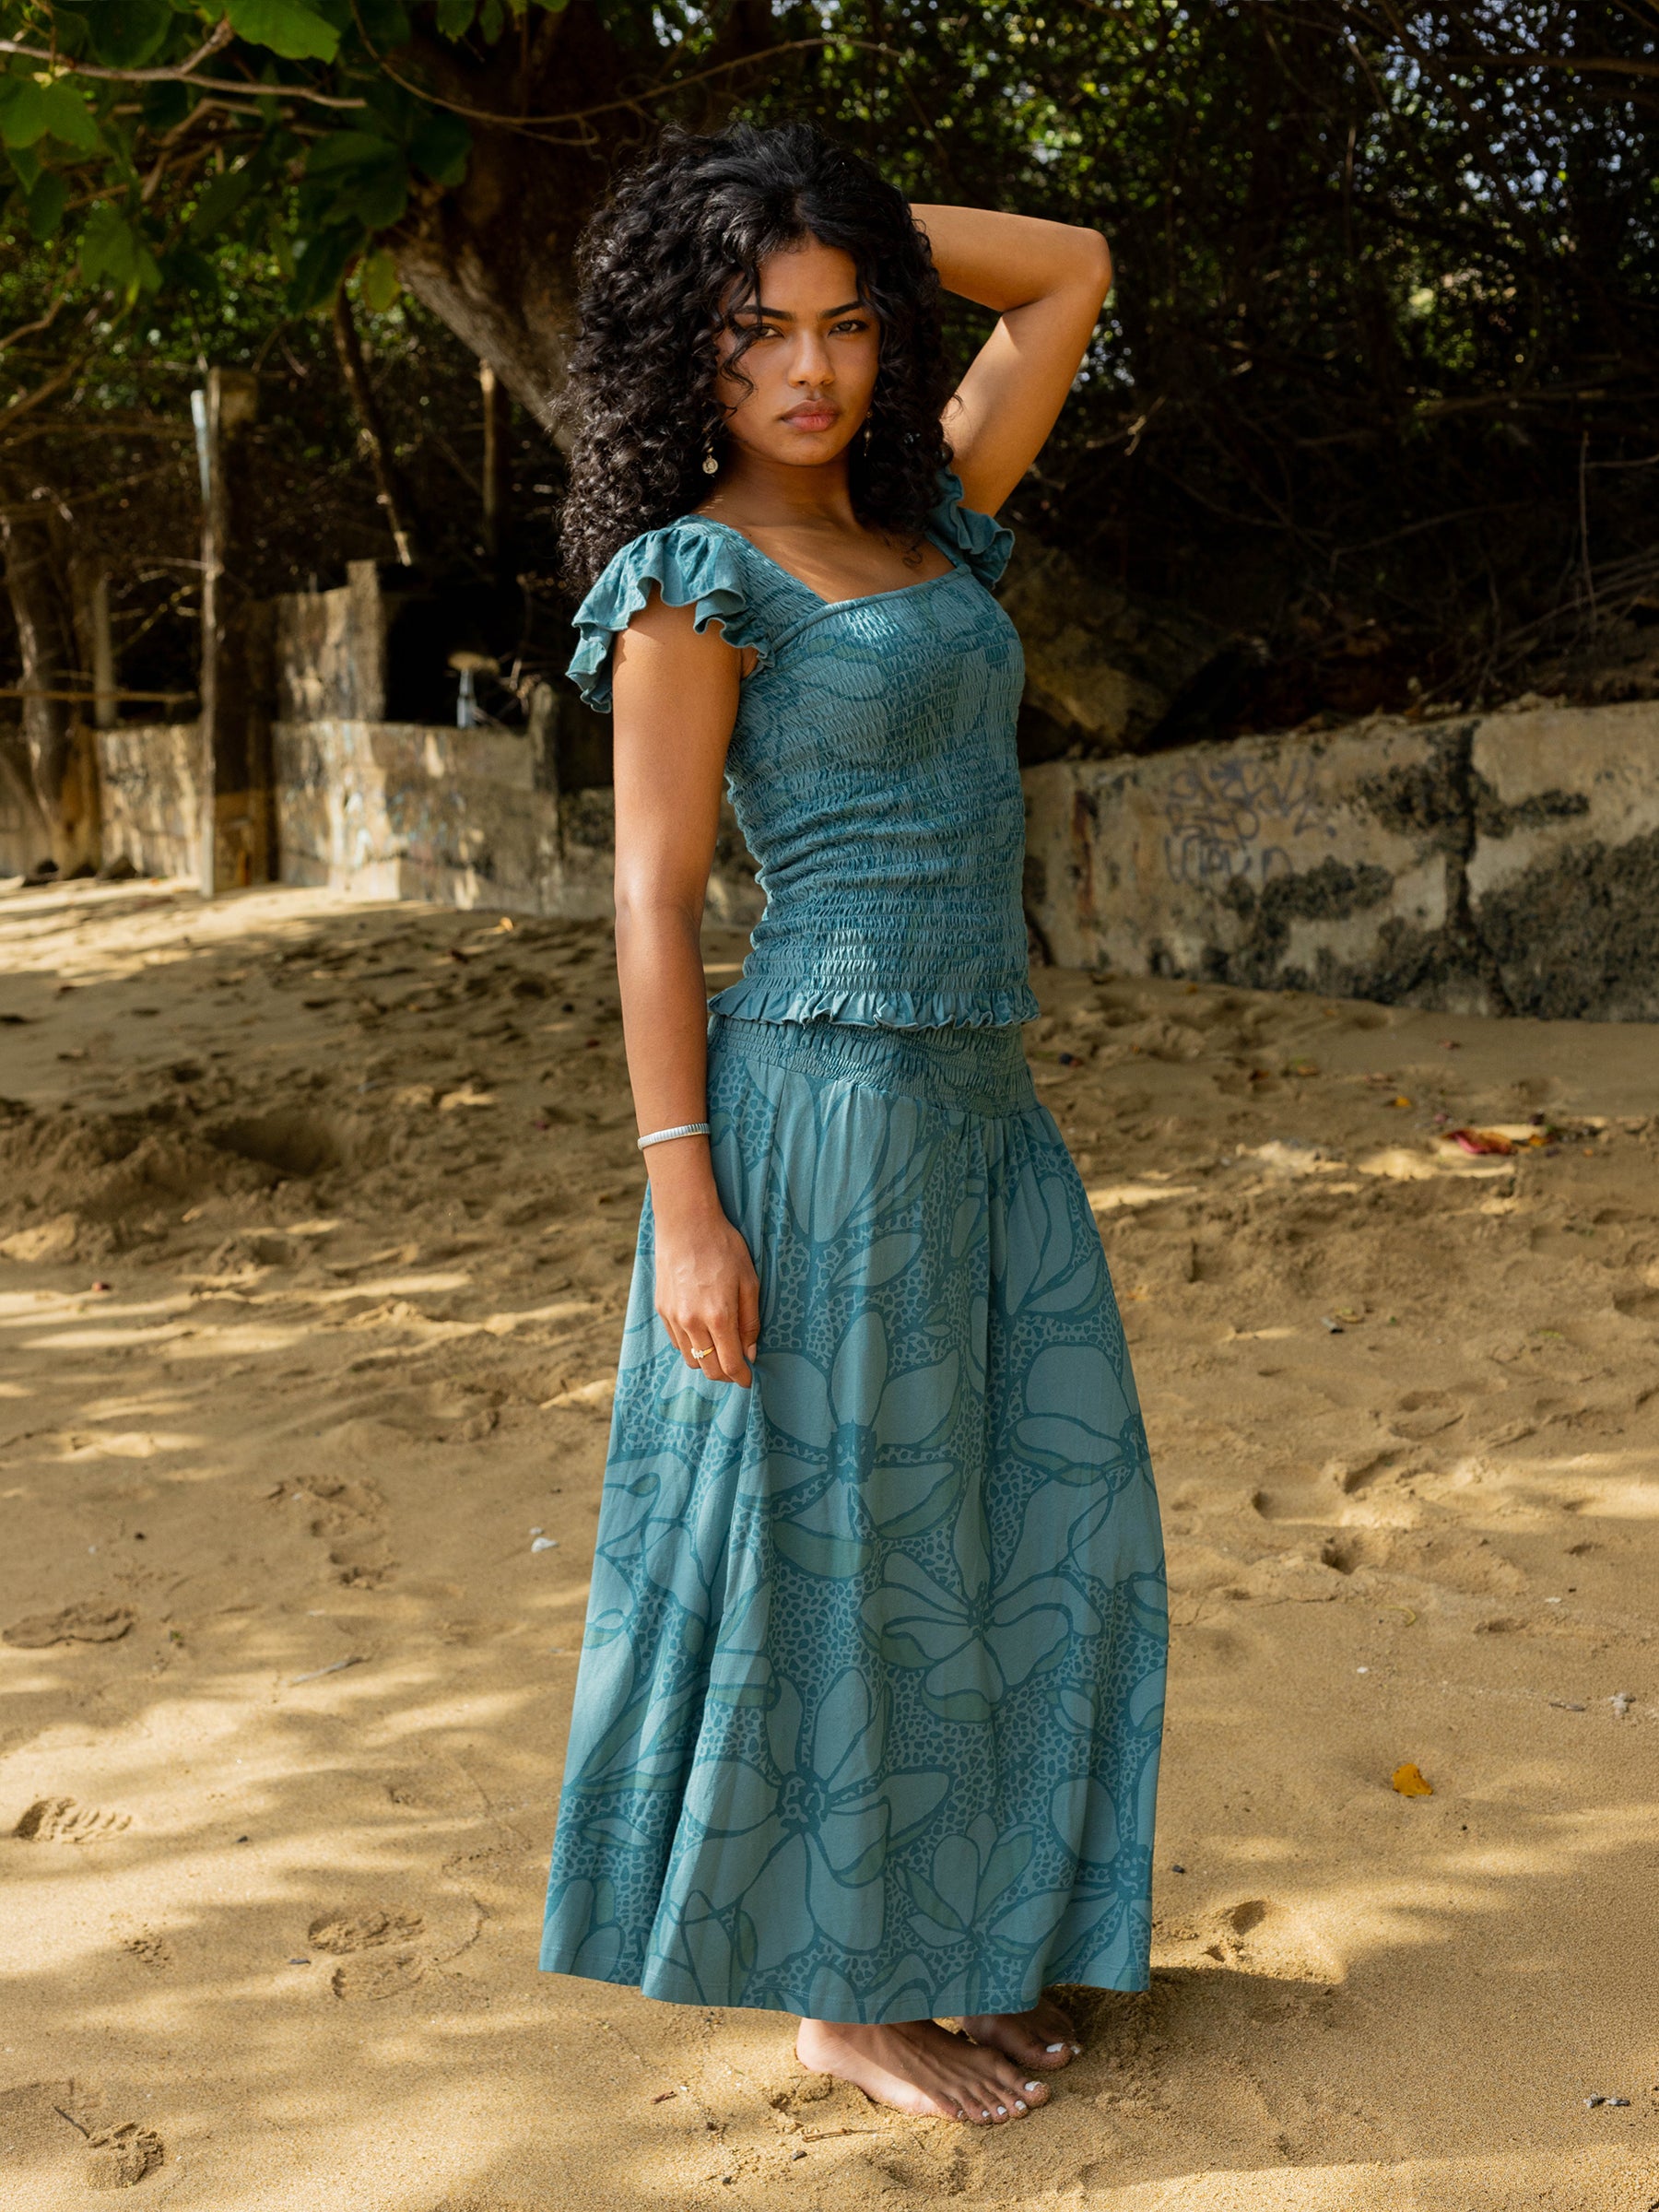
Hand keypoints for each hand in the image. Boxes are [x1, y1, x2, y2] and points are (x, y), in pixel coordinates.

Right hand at [652, 1178, 759, 1387]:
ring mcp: (673, 1318)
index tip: (749, 1380)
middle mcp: (692, 1323)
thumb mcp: (749, 1282)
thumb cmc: (724, 1248)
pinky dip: (692, 1347)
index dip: (742, 1378)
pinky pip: (677, 1343)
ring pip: (691, 1360)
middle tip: (738, 1367)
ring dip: (708, 1362)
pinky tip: (703, 1334)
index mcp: (719, 1317)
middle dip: (726, 1375)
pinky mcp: (661, 1310)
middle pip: (709, 1369)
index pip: (731, 1364)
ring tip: (721, 1350)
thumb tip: (750, 1353)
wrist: (686, 1224)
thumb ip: (750, 1322)